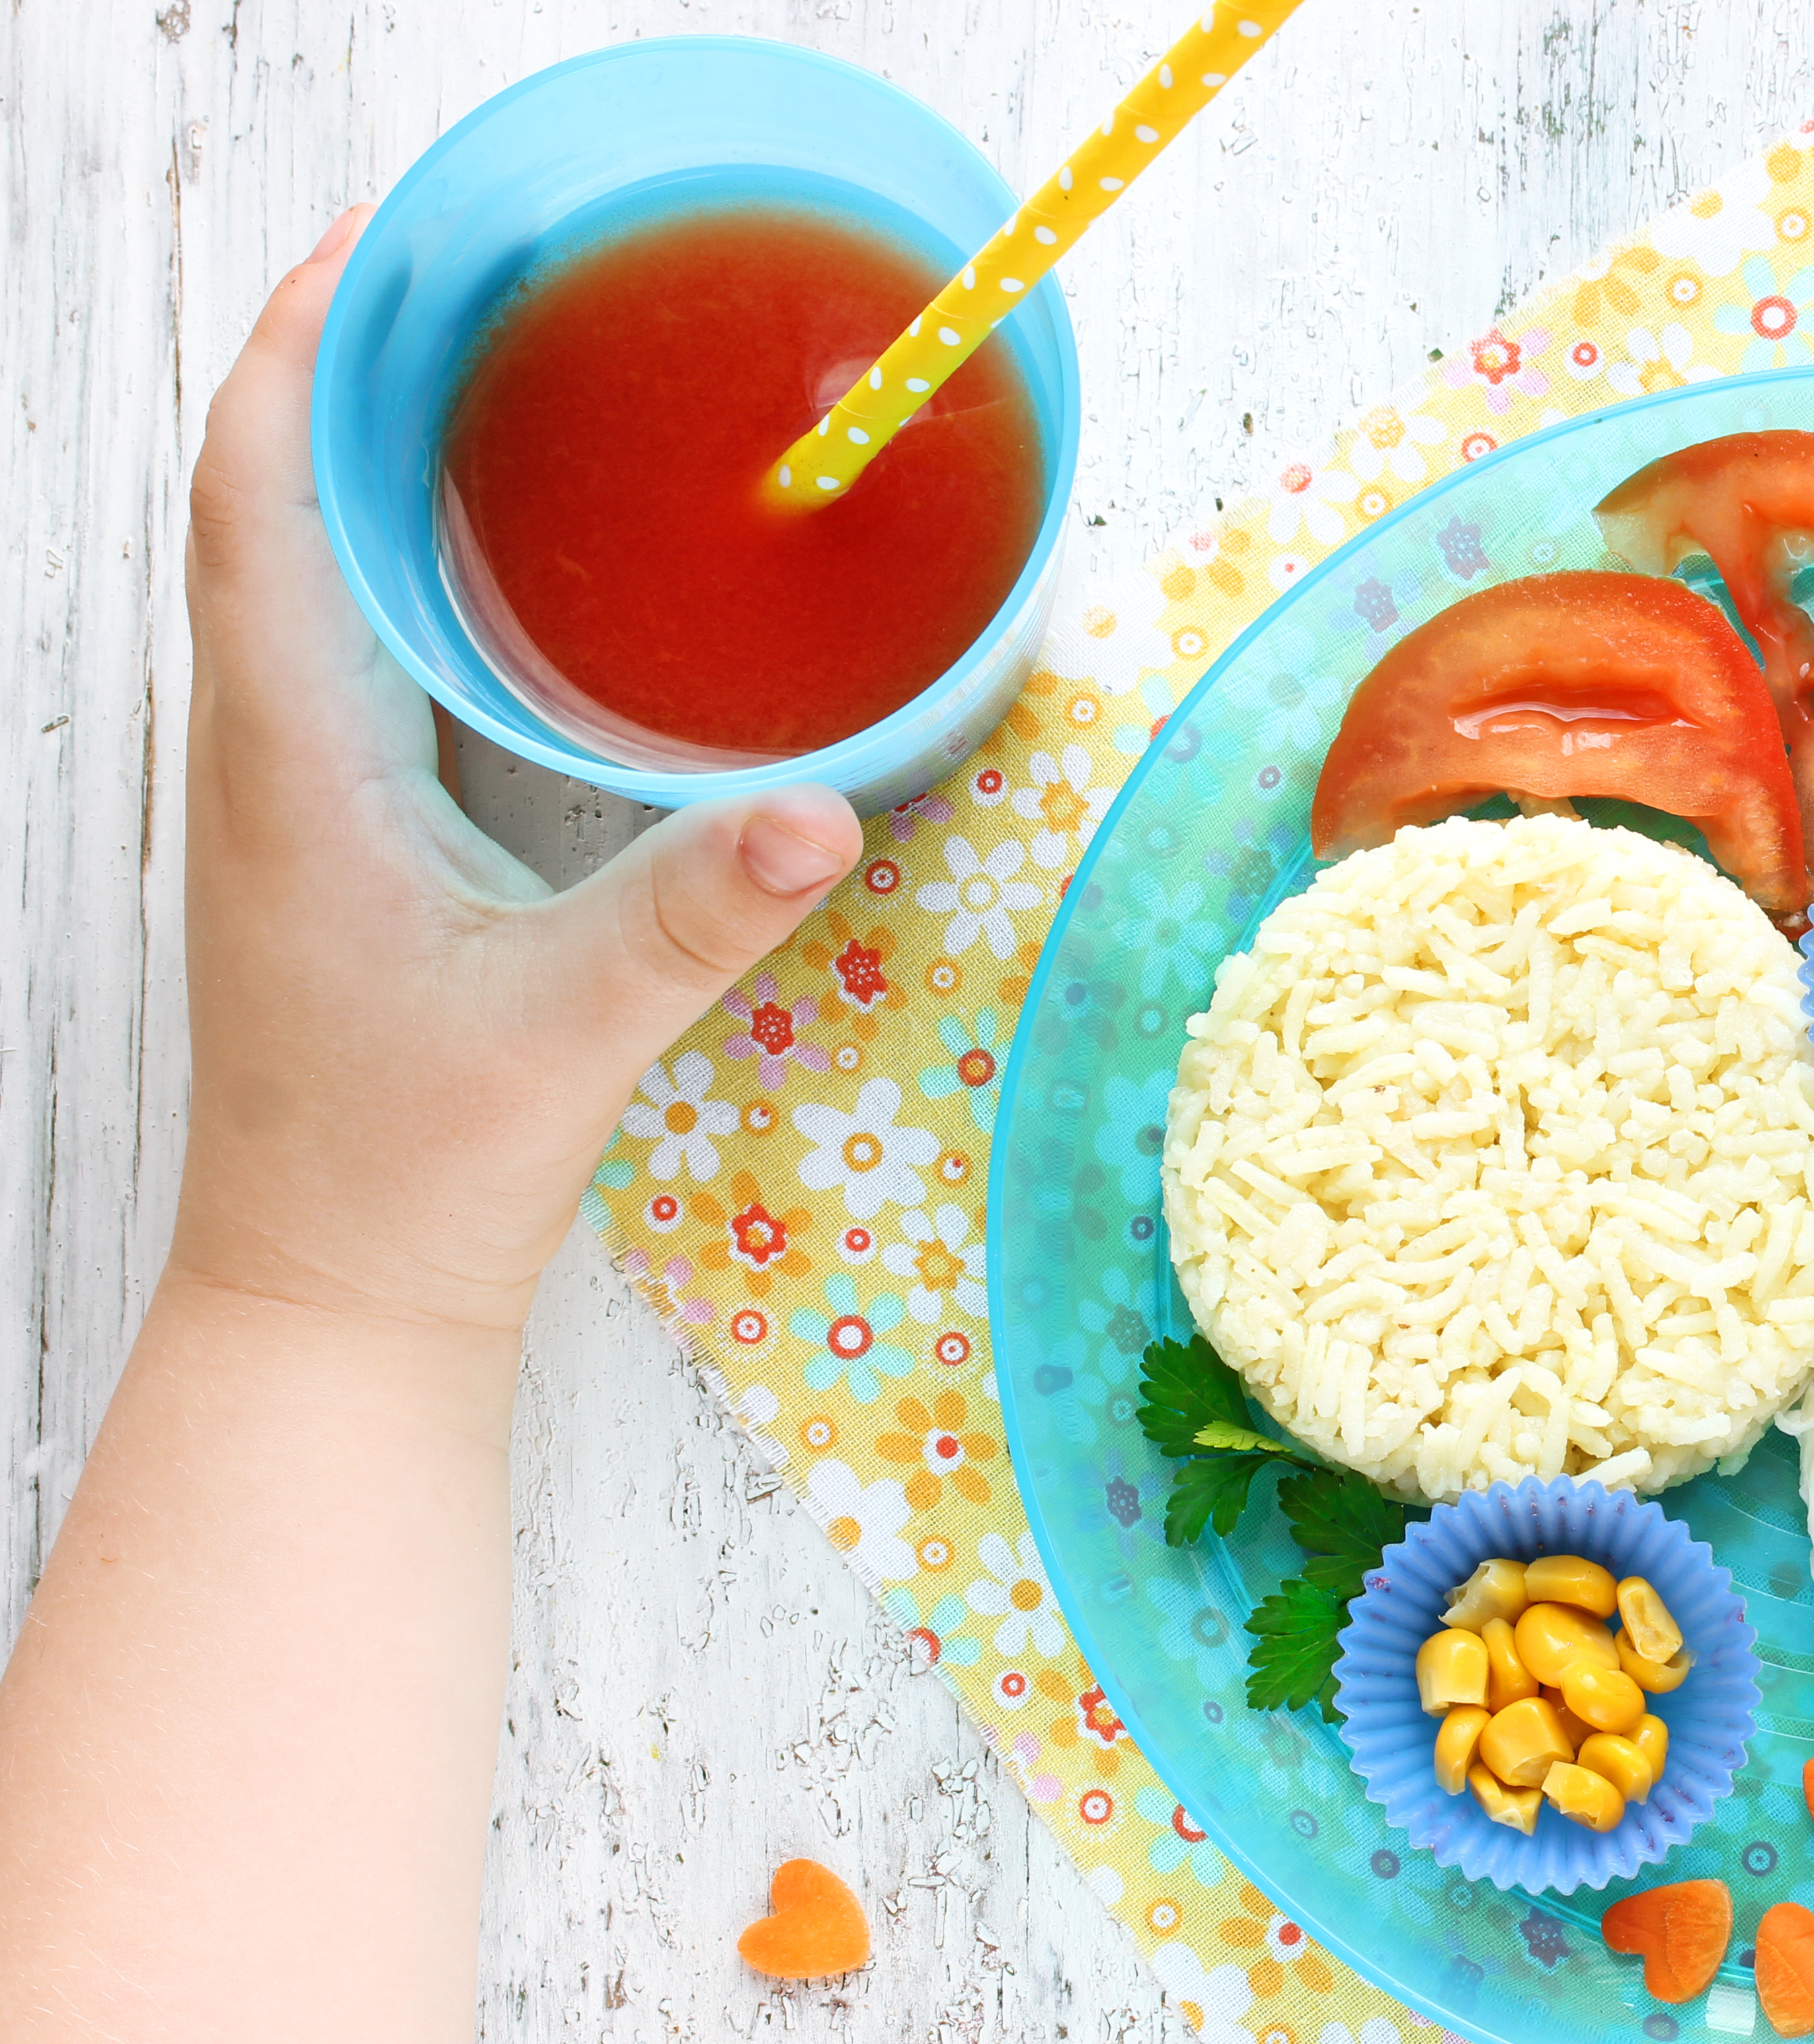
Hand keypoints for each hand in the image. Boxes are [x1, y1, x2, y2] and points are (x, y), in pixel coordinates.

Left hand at [177, 203, 863, 1335]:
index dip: (298, 355)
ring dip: (367, 456)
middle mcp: (264, 755)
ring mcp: (288, 795)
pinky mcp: (333, 837)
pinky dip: (398, 557)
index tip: (375, 248)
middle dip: (346, 365)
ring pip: (296, 568)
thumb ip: (697, 913)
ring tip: (480, 373)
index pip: (254, 501)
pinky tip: (491, 558)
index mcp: (289, 763)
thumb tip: (828, 805)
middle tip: (467, 274)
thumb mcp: (564, 1033)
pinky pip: (341, 643)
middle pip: (266, 499)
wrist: (331, 1295)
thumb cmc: (405, 1172)